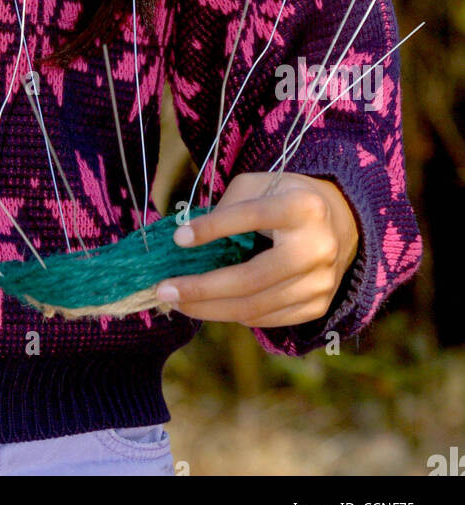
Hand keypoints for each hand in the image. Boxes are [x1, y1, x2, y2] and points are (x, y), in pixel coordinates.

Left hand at [156, 171, 359, 327]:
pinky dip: (233, 314)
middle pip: (250, 278)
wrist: (341, 221)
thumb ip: (226, 208)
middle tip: (163, 290)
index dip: (212, 229)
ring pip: (255, 306)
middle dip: (201, 288)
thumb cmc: (284, 198)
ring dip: (209, 308)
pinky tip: (209, 306)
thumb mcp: (258, 186)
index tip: (177, 239)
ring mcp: (321, 282)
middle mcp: (316, 247)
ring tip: (176, 302)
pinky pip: (267, 318)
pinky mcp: (318, 304)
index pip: (249, 217)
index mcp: (302, 207)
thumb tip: (184, 241)